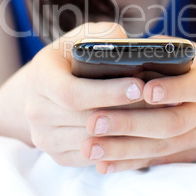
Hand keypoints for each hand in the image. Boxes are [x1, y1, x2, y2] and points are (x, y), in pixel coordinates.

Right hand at [24, 22, 145, 166]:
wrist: (46, 86)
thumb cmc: (71, 56)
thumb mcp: (83, 36)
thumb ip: (104, 36)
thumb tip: (127, 47)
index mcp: (40, 78)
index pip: (72, 93)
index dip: (107, 92)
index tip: (139, 86)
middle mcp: (36, 110)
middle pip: (85, 120)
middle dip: (125, 113)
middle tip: (159, 103)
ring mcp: (44, 137)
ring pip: (91, 143)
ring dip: (126, 133)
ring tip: (157, 118)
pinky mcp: (56, 155)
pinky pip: (92, 159)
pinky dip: (118, 149)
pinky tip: (141, 135)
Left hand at [82, 38, 195, 173]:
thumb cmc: (175, 61)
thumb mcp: (171, 50)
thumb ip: (153, 55)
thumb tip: (120, 61)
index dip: (173, 89)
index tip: (145, 90)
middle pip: (174, 122)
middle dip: (131, 123)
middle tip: (95, 122)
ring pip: (162, 147)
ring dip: (123, 148)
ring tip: (90, 147)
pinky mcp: (188, 153)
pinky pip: (156, 161)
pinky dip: (128, 162)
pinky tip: (102, 163)